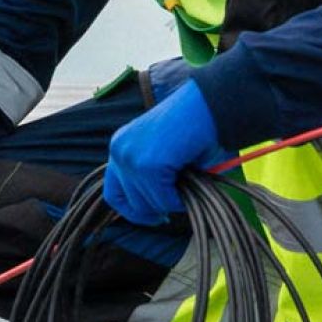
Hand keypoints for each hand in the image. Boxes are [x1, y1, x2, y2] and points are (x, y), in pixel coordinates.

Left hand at [102, 80, 227, 225]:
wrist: (208, 106)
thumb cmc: (192, 129)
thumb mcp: (161, 154)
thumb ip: (148, 177)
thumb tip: (152, 211)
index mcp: (120, 146)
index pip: (113, 193)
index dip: (132, 210)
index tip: (154, 216)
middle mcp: (119, 151)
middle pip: (130, 203)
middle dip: (155, 208)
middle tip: (176, 200)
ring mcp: (131, 158)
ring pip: (148, 204)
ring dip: (172, 200)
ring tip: (188, 179)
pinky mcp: (147, 165)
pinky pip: (164, 200)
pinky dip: (180, 198)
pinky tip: (191, 179)